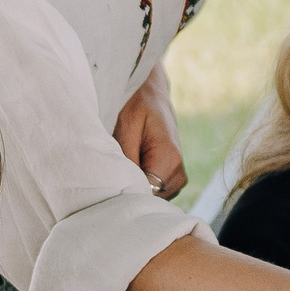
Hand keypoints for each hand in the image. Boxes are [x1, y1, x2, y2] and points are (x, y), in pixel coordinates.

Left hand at [113, 65, 186, 199]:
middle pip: (149, 201)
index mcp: (170, 160)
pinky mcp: (170, 178)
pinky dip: (139, 184)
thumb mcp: (125, 127)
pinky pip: (152, 192)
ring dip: (134, 187)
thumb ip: (127, 161)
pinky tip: (130, 168)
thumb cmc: (136, 103)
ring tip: (123, 163)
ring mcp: (176, 178)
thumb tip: (125, 190)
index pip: (147, 196)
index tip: (111, 183)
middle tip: (113, 170)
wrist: (149, 90)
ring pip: (150, 199)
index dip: (126, 193)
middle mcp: (178, 173)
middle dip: (130, 190)